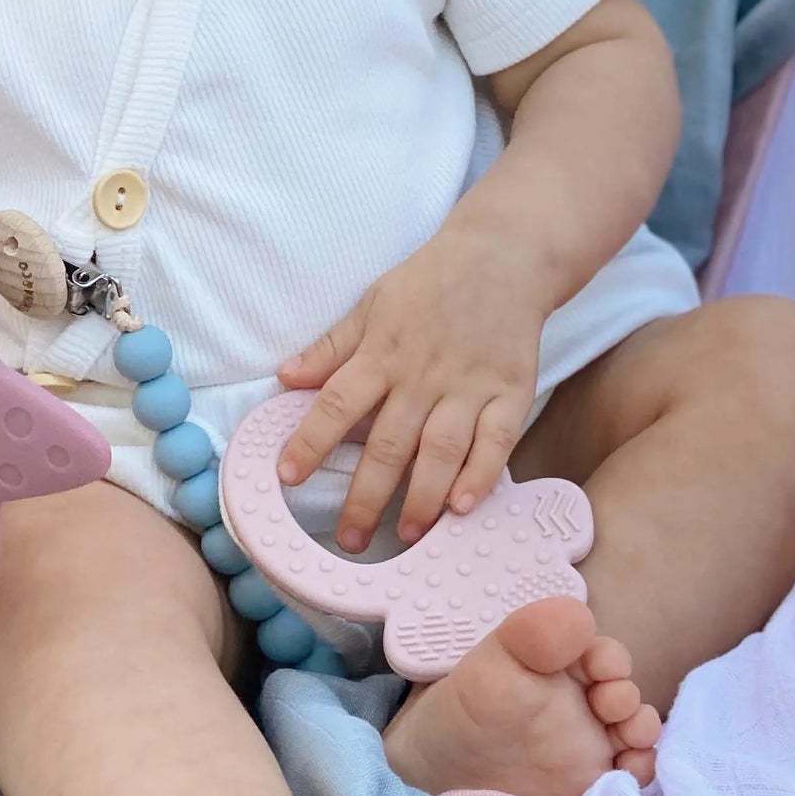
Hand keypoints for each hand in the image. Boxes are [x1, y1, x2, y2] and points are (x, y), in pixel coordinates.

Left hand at [275, 230, 548, 552]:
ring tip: (406, 535)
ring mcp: (469, 385)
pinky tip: (465, 507)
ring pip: (441, 449)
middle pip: (388, 443)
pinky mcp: (510, 391)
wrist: (503, 255)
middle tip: (349, 540)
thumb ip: (331, 347)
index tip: (285, 476)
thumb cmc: (430, 281)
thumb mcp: (371, 303)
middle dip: (366, 496)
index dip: (309, 441)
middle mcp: (422, 375)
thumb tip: (284, 377)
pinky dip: (482, 475)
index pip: (337, 403)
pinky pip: (496, 441)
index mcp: (382, 352)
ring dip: (423, 496)